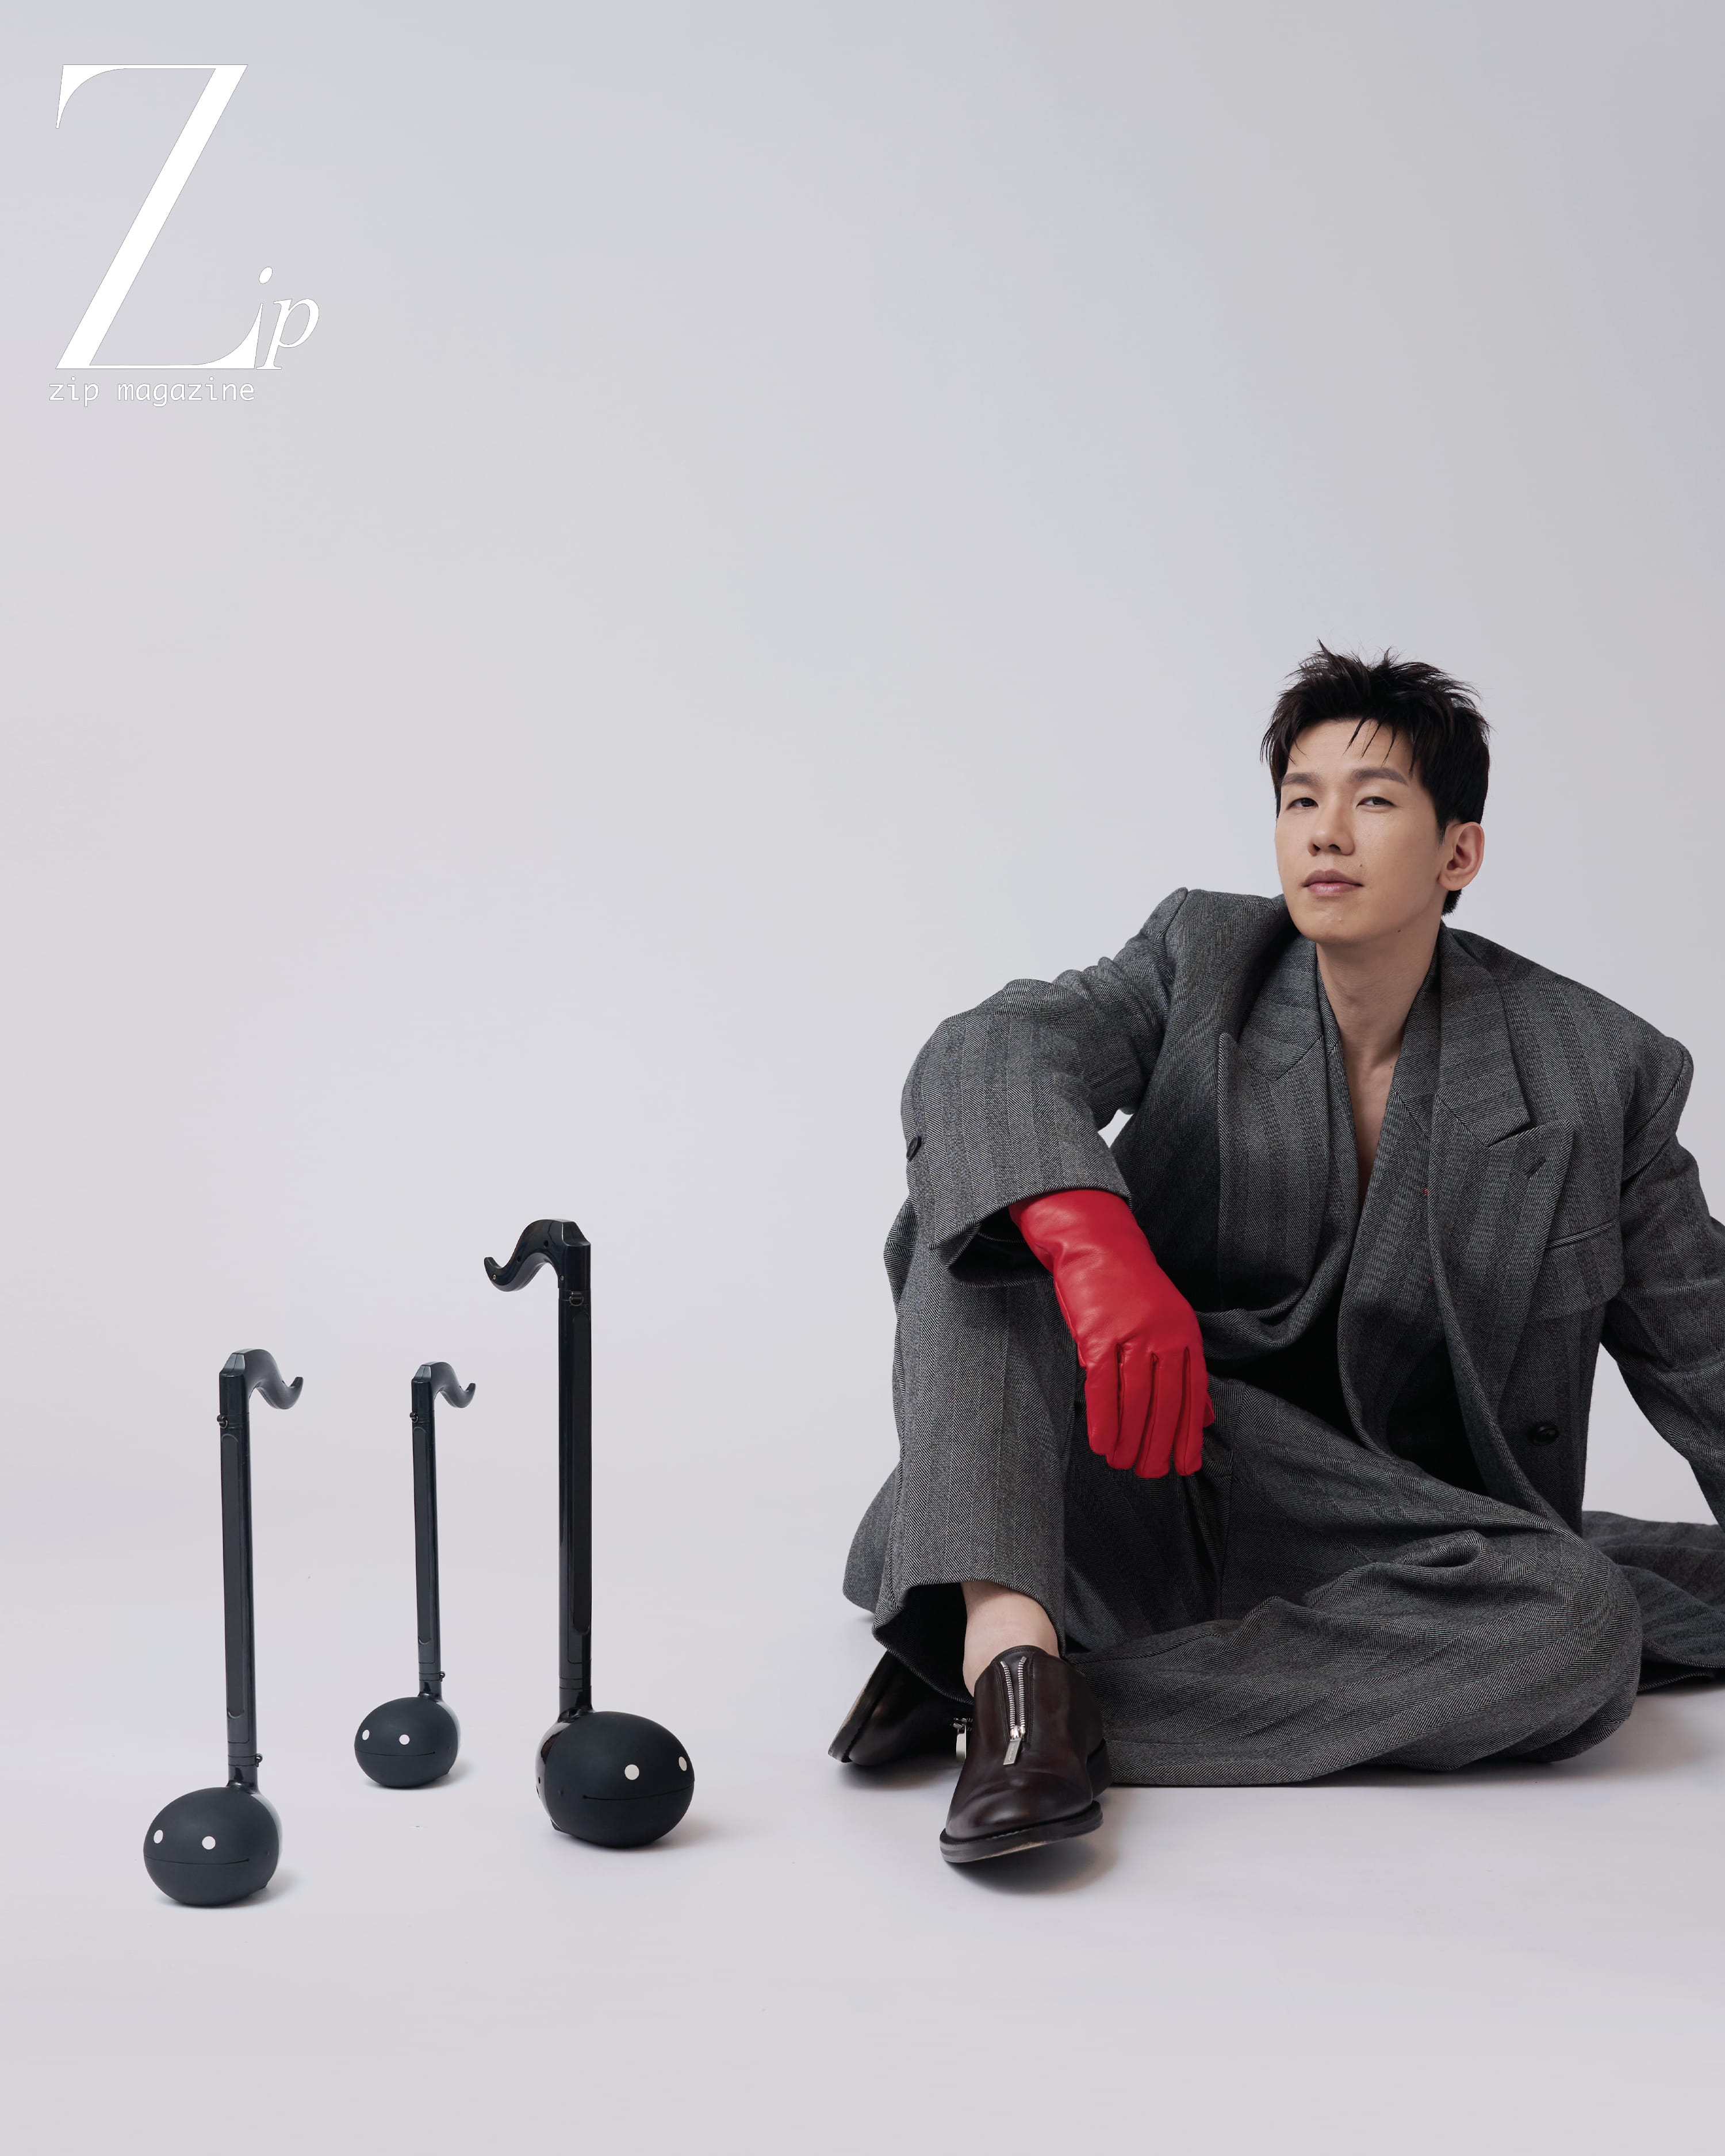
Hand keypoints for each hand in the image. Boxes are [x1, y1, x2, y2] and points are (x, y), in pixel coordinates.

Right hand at [1009, 1189, 1212, 1476]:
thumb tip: (1203, 1417)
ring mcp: (1131, 1334)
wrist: (1096, 1242)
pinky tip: (1102, 1443)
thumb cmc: (1130, 1288)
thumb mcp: (1169, 1322)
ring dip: (1130, 1438)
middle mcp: (1163, 1335)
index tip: (1186, 1465)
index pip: (1192, 1394)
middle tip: (1150, 1473)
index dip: (1188, 1434)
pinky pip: (1102, 1385)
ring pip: (1135, 1399)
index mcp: (1184, 1334)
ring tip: (1123, 1464)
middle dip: (1159, 1444)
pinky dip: (1103, 1418)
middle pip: (1165, 1402)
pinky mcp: (1098, 1334)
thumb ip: (1186, 1369)